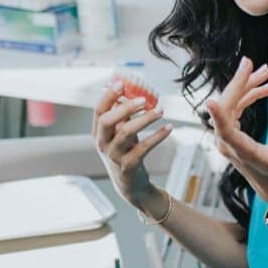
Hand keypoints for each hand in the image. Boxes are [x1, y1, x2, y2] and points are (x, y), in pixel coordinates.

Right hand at [93, 79, 171, 212]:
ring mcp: (114, 156)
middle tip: (144, 99)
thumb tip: (132, 91)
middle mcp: (103, 143)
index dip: (108, 96)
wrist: (130, 184)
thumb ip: (123, 114)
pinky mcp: (128, 166)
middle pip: (107, 121)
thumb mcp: (121, 133)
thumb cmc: (126, 152)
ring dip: (145, 119)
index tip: (121, 83)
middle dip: (125, 107)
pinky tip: (169, 128)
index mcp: (98, 132)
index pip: (98, 111)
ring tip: (160, 110)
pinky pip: (143, 148)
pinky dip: (157, 136)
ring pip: (126, 133)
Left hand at [205, 57, 267, 216]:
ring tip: (266, 72)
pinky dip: (249, 95)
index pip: (225, 131)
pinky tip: (265, 88)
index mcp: (239, 149)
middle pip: (228, 107)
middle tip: (252, 62)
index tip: (210, 101)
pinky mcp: (231, 131)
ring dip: (248, 86)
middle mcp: (227, 141)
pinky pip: (236, 107)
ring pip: (232, 103)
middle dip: (239, 83)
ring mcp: (227, 135)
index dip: (218, 116)